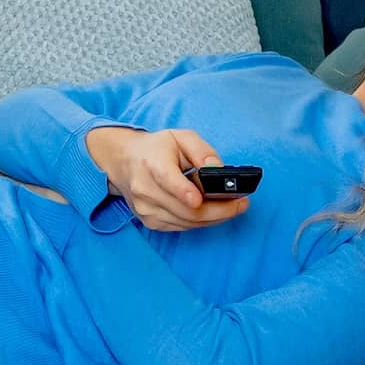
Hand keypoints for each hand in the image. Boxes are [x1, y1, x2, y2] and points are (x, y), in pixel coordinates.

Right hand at [85, 125, 250, 231]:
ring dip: (214, 217)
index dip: (182, 191)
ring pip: (187, 222)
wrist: (123, 162)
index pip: (166, 179)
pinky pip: (182, 227)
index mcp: (151, 163)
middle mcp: (145, 189)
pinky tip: (212, 212)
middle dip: (219, 210)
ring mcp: (146, 209)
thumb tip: (218, 169)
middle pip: (185, 209)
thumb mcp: (180, 137)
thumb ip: (201, 150)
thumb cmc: (156, 149)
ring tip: (233, 207)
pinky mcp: (150, 222)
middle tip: (241, 204)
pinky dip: (201, 221)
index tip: (198, 199)